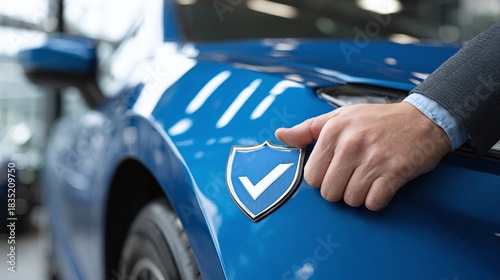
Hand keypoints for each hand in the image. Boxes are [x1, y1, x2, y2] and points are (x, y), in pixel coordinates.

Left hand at [275, 102, 450, 210]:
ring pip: (351, 200)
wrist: (424, 118)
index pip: (311, 176)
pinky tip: (382, 186)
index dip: (322, 179)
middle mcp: (350, 144)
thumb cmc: (378, 120)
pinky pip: (373, 203)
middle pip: (329, 193)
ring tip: (368, 179)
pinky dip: (377, 200)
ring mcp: (373, 158)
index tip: (335, 171)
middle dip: (340, 190)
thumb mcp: (340, 117)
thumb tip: (280, 135)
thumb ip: (307, 129)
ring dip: (359, 196)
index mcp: (333, 131)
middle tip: (353, 177)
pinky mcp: (394, 172)